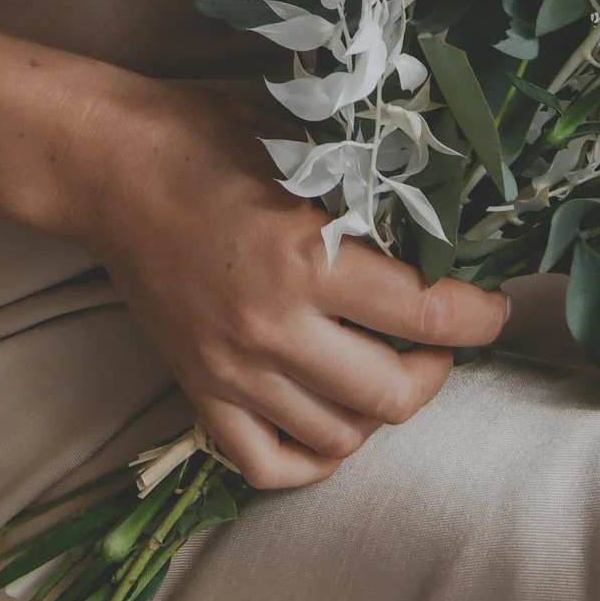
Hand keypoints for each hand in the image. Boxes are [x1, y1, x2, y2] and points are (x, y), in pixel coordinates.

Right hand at [63, 77, 505, 489]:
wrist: (106, 166)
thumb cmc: (201, 136)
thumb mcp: (296, 141)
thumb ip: (360, 184)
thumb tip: (439, 205)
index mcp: (303, 252)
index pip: (424, 313)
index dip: (477, 317)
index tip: (494, 307)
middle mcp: (271, 325)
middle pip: (390, 395)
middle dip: (435, 371)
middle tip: (442, 339)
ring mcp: (231, 370)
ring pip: (339, 437)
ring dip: (378, 412)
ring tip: (388, 370)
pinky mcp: (197, 391)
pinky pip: (267, 464)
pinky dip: (311, 459)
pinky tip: (331, 423)